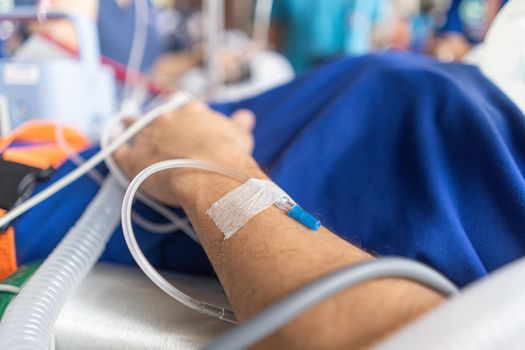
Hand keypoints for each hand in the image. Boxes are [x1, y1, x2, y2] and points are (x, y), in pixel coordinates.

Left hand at [114, 101, 258, 205]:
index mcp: (191, 112)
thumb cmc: (227, 156)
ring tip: (125, 125)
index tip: (183, 126)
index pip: (183, 110)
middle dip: (157, 123)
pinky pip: (118, 151)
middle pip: (158, 117)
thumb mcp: (240, 136)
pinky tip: (112, 146)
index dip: (182, 118)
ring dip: (130, 126)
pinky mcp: (133, 158)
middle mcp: (167, 119)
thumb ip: (239, 124)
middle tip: (158, 133)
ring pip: (133, 127)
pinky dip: (114, 147)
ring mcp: (148, 136)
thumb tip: (246, 116)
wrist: (210, 174)